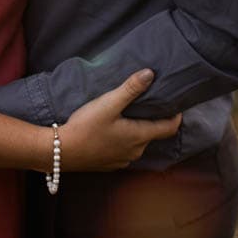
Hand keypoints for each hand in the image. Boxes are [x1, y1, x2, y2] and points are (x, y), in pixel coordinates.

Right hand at [59, 69, 181, 170]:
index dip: (176, 116)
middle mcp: (135, 151)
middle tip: (148, 103)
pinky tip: (112, 131)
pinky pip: (124, 150)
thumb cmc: (86, 126)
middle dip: (153, 120)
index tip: (175, 104)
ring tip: (128, 115)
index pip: (169, 128)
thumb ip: (130, 89)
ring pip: (138, 143)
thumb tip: (150, 73)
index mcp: (139, 136)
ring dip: (137, 130)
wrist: (61, 151)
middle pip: (153, 134)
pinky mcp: (110, 164)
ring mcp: (123, 160)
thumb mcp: (108, 103)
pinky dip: (124, 140)